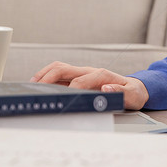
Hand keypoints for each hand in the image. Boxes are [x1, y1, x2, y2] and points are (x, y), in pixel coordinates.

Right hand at [30, 62, 148, 110]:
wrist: (135, 88)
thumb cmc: (133, 93)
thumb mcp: (133, 95)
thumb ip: (121, 92)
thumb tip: (106, 88)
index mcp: (102, 75)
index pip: (81, 79)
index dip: (71, 88)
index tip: (63, 99)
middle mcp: (89, 71)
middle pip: (63, 68)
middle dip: (48, 77)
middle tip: (37, 88)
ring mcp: (82, 73)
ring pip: (58, 68)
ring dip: (44, 74)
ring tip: (31, 85)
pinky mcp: (78, 77)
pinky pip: (59, 74)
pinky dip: (47, 77)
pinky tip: (39, 86)